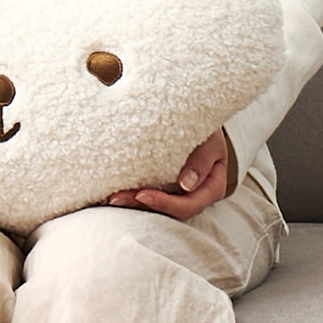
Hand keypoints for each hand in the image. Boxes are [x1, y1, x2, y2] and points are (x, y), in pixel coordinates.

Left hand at [106, 129, 228, 219]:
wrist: (194, 112)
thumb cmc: (205, 124)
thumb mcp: (211, 139)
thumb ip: (202, 160)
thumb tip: (187, 184)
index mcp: (211, 187)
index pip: (189, 204)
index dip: (166, 204)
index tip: (142, 195)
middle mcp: (195, 194)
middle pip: (169, 210)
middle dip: (142, 206)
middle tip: (118, 198)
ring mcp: (178, 190)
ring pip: (155, 205)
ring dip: (132, 203)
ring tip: (111, 197)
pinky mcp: (164, 184)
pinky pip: (148, 192)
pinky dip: (131, 193)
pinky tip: (113, 191)